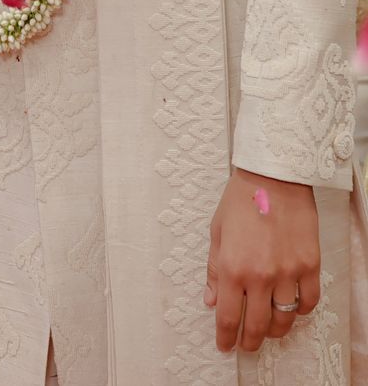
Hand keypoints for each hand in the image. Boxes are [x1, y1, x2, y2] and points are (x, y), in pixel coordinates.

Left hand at [206, 168, 319, 353]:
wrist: (274, 176)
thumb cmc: (241, 199)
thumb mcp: (217, 232)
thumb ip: (214, 270)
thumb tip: (211, 300)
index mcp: (233, 267)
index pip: (228, 317)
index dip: (226, 337)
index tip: (224, 345)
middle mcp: (261, 276)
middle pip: (257, 326)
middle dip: (249, 341)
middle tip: (246, 344)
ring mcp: (288, 273)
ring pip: (284, 319)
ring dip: (275, 331)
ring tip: (268, 330)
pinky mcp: (309, 266)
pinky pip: (308, 302)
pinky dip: (300, 311)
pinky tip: (292, 307)